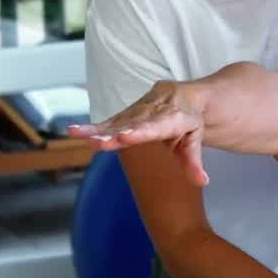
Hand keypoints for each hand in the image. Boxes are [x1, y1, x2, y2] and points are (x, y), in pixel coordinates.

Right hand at [68, 80, 210, 185]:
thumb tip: (203, 181)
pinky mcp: (128, 110)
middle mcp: (154, 109)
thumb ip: (194, 160)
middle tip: (99, 143)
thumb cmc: (191, 121)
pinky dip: (95, 127)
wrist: (186, 96)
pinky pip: (111, 119)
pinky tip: (75, 131)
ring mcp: (140, 108)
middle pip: (132, 123)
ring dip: (98, 130)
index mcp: (174, 116)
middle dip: (114, 133)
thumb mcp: (195, 138)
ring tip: (76, 135)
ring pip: (118, 120)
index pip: (157, 126)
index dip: (141, 132)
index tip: (125, 137)